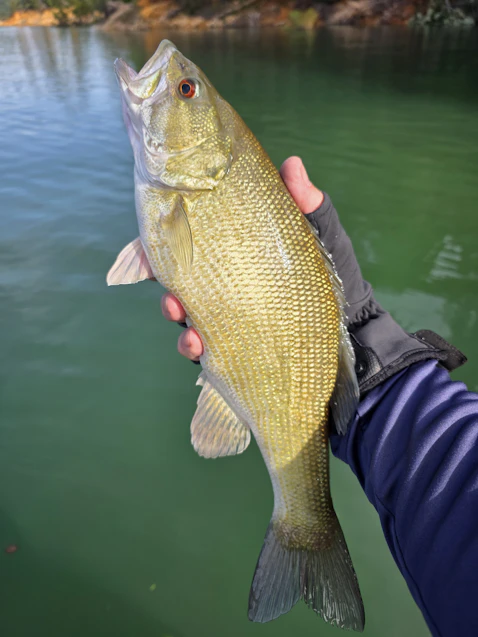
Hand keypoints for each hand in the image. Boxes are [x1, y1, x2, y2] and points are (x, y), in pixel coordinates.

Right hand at [160, 156, 323, 360]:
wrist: (351, 319)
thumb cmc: (332, 269)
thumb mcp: (320, 234)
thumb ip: (306, 205)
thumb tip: (292, 164)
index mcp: (234, 253)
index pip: (189, 246)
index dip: (162, 247)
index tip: (149, 250)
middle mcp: (223, 283)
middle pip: (179, 282)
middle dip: (166, 288)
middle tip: (170, 295)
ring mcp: (225, 316)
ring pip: (185, 316)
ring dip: (178, 321)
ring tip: (187, 328)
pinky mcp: (233, 344)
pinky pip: (205, 348)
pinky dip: (195, 348)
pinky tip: (198, 345)